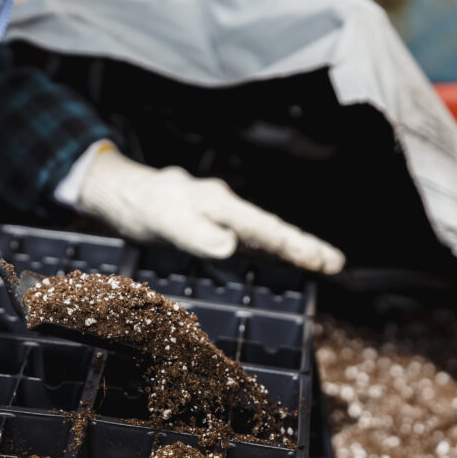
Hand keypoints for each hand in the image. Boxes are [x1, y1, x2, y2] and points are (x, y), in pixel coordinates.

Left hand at [77, 146, 343, 272]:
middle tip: (336, 264)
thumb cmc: (143, 204)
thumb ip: (194, 232)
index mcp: (219, 203)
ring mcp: (220, 216)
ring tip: (322, 264)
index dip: (295, 245)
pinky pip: (246, 239)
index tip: (324, 259)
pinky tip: (281, 261)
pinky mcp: (211, 226)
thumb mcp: (165, 219)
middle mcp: (225, 207)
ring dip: (291, 249)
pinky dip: (268, 250)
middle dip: (304, 246)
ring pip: (262, 234)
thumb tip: (229, 246)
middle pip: (271, 229)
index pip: (265, 227)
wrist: (120, 193)